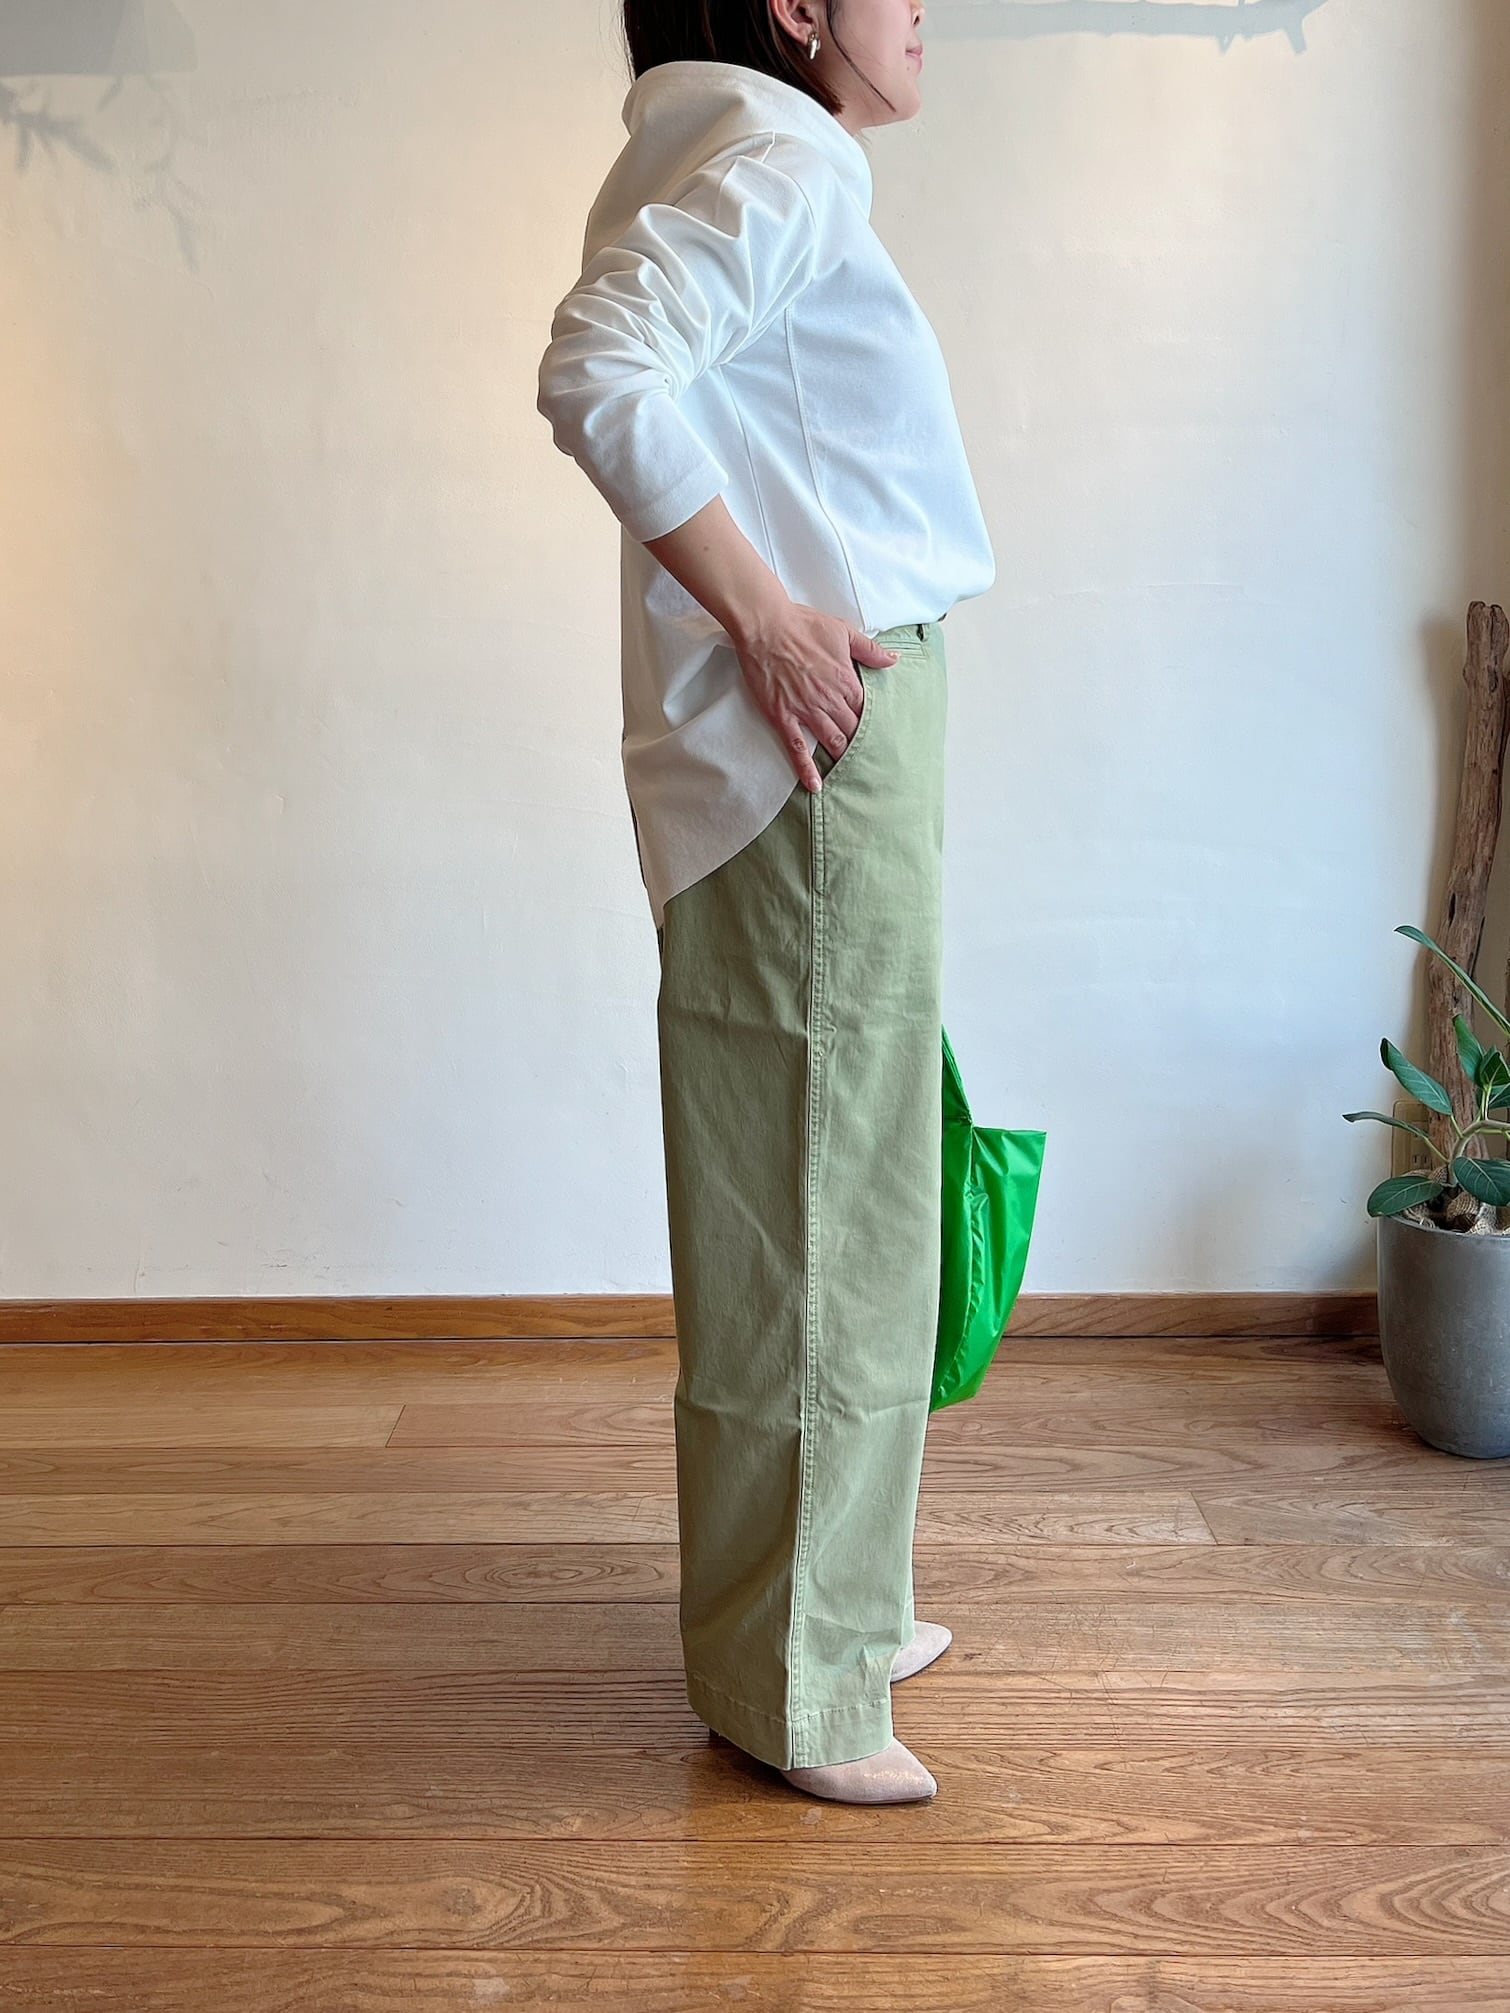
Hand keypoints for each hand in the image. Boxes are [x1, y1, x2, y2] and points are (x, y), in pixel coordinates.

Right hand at [731, 601, 898, 792]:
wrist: (766, 625)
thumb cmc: (803, 625)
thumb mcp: (844, 631)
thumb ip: (870, 650)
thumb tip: (894, 660)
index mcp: (846, 680)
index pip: (868, 711)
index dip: (876, 726)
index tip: (884, 739)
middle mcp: (829, 700)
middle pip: (854, 731)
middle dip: (864, 747)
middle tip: (873, 764)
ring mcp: (806, 710)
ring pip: (831, 742)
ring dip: (843, 760)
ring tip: (853, 776)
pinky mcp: (783, 716)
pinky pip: (797, 748)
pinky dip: (807, 769)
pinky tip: (816, 785)